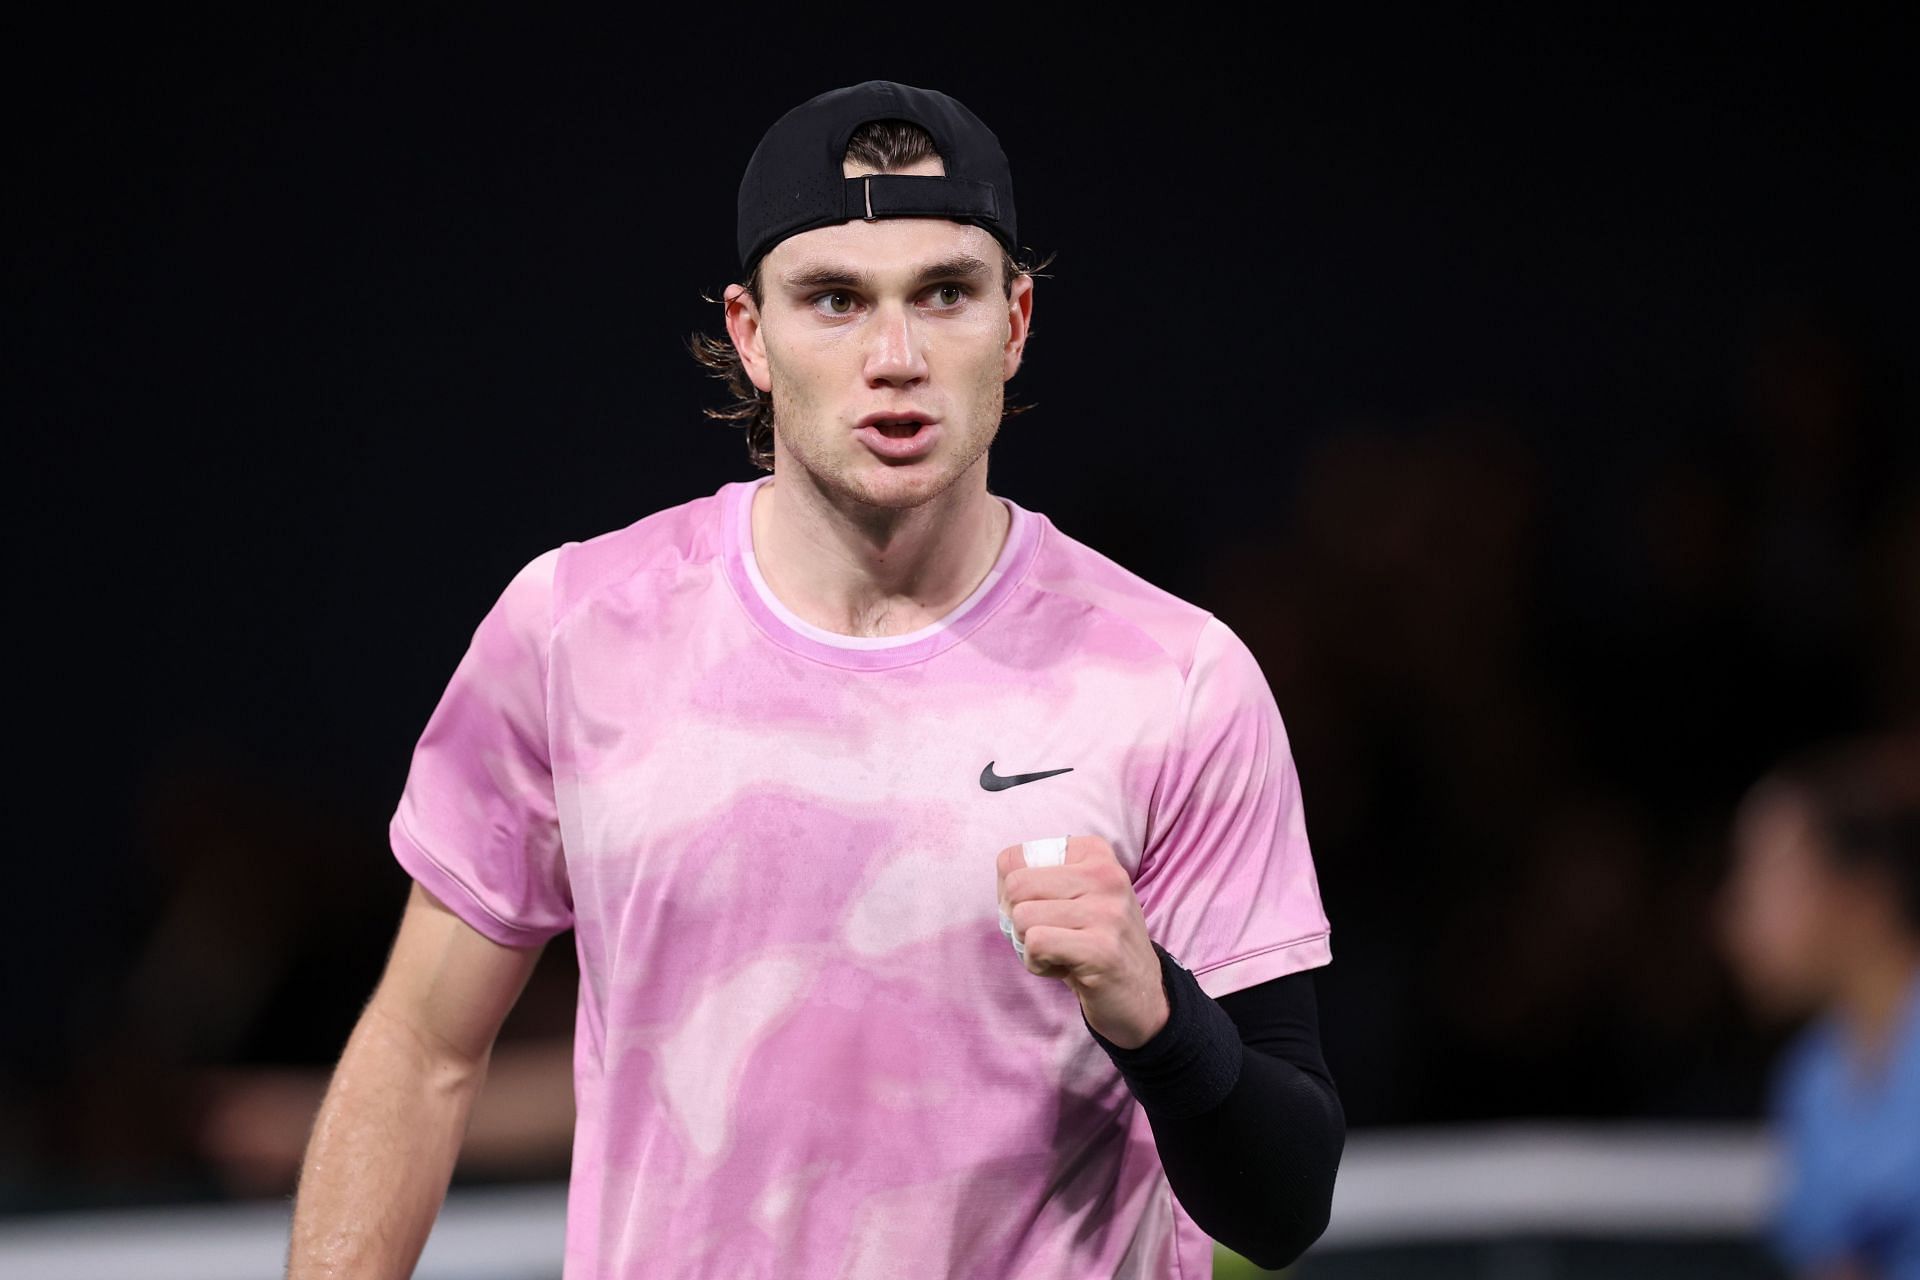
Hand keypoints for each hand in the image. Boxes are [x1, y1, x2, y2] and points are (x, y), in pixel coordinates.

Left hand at [996, 835, 1169, 1048]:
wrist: (1142, 994)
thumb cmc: (1095, 941)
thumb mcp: (1075, 896)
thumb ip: (1039, 879)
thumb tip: (1004, 879)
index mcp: (1095, 853)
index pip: (1013, 860)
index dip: (1011, 895)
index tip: (1040, 912)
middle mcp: (1106, 875)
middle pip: (1016, 887)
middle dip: (1017, 920)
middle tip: (1047, 937)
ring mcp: (1107, 912)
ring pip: (1023, 917)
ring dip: (1029, 946)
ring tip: (1060, 953)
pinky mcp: (1102, 949)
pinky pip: (1037, 944)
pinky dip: (1037, 964)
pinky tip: (1063, 968)